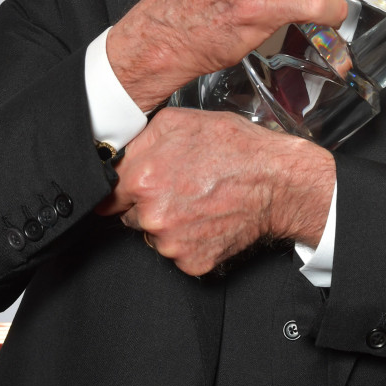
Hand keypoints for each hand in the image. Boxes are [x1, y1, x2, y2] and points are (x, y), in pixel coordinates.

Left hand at [96, 108, 335, 275]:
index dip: (121, 190)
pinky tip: (208, 220)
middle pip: (132, 217)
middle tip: (180, 188)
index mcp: (141, 180)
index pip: (108, 196)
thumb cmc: (234, 148)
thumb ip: (138, 141)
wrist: (277, 182)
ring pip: (156, 236)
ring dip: (171, 224)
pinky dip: (191, 242)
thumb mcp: (178, 122)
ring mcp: (171, 243)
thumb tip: (116, 156)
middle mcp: (152, 216)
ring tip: (199, 201)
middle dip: (149, 204)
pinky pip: (179, 254)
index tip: (131, 190)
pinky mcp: (192, 263)